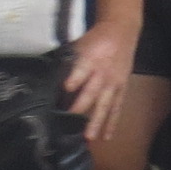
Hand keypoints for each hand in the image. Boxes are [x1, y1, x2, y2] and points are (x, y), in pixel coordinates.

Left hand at [62, 23, 134, 140]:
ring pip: (105, 105)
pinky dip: (112, 122)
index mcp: (90, 59)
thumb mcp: (79, 45)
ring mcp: (113, 83)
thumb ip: (67, 62)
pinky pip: (116, 108)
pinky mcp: (122, 88)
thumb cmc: (95, 39)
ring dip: (97, 122)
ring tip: (90, 137)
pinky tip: (106, 137)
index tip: (65, 89)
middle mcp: (103, 73)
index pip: (81, 71)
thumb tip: (49, 80)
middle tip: (70, 122)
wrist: (121, 32)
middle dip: (81, 107)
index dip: (74, 80)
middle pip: (92, 93)